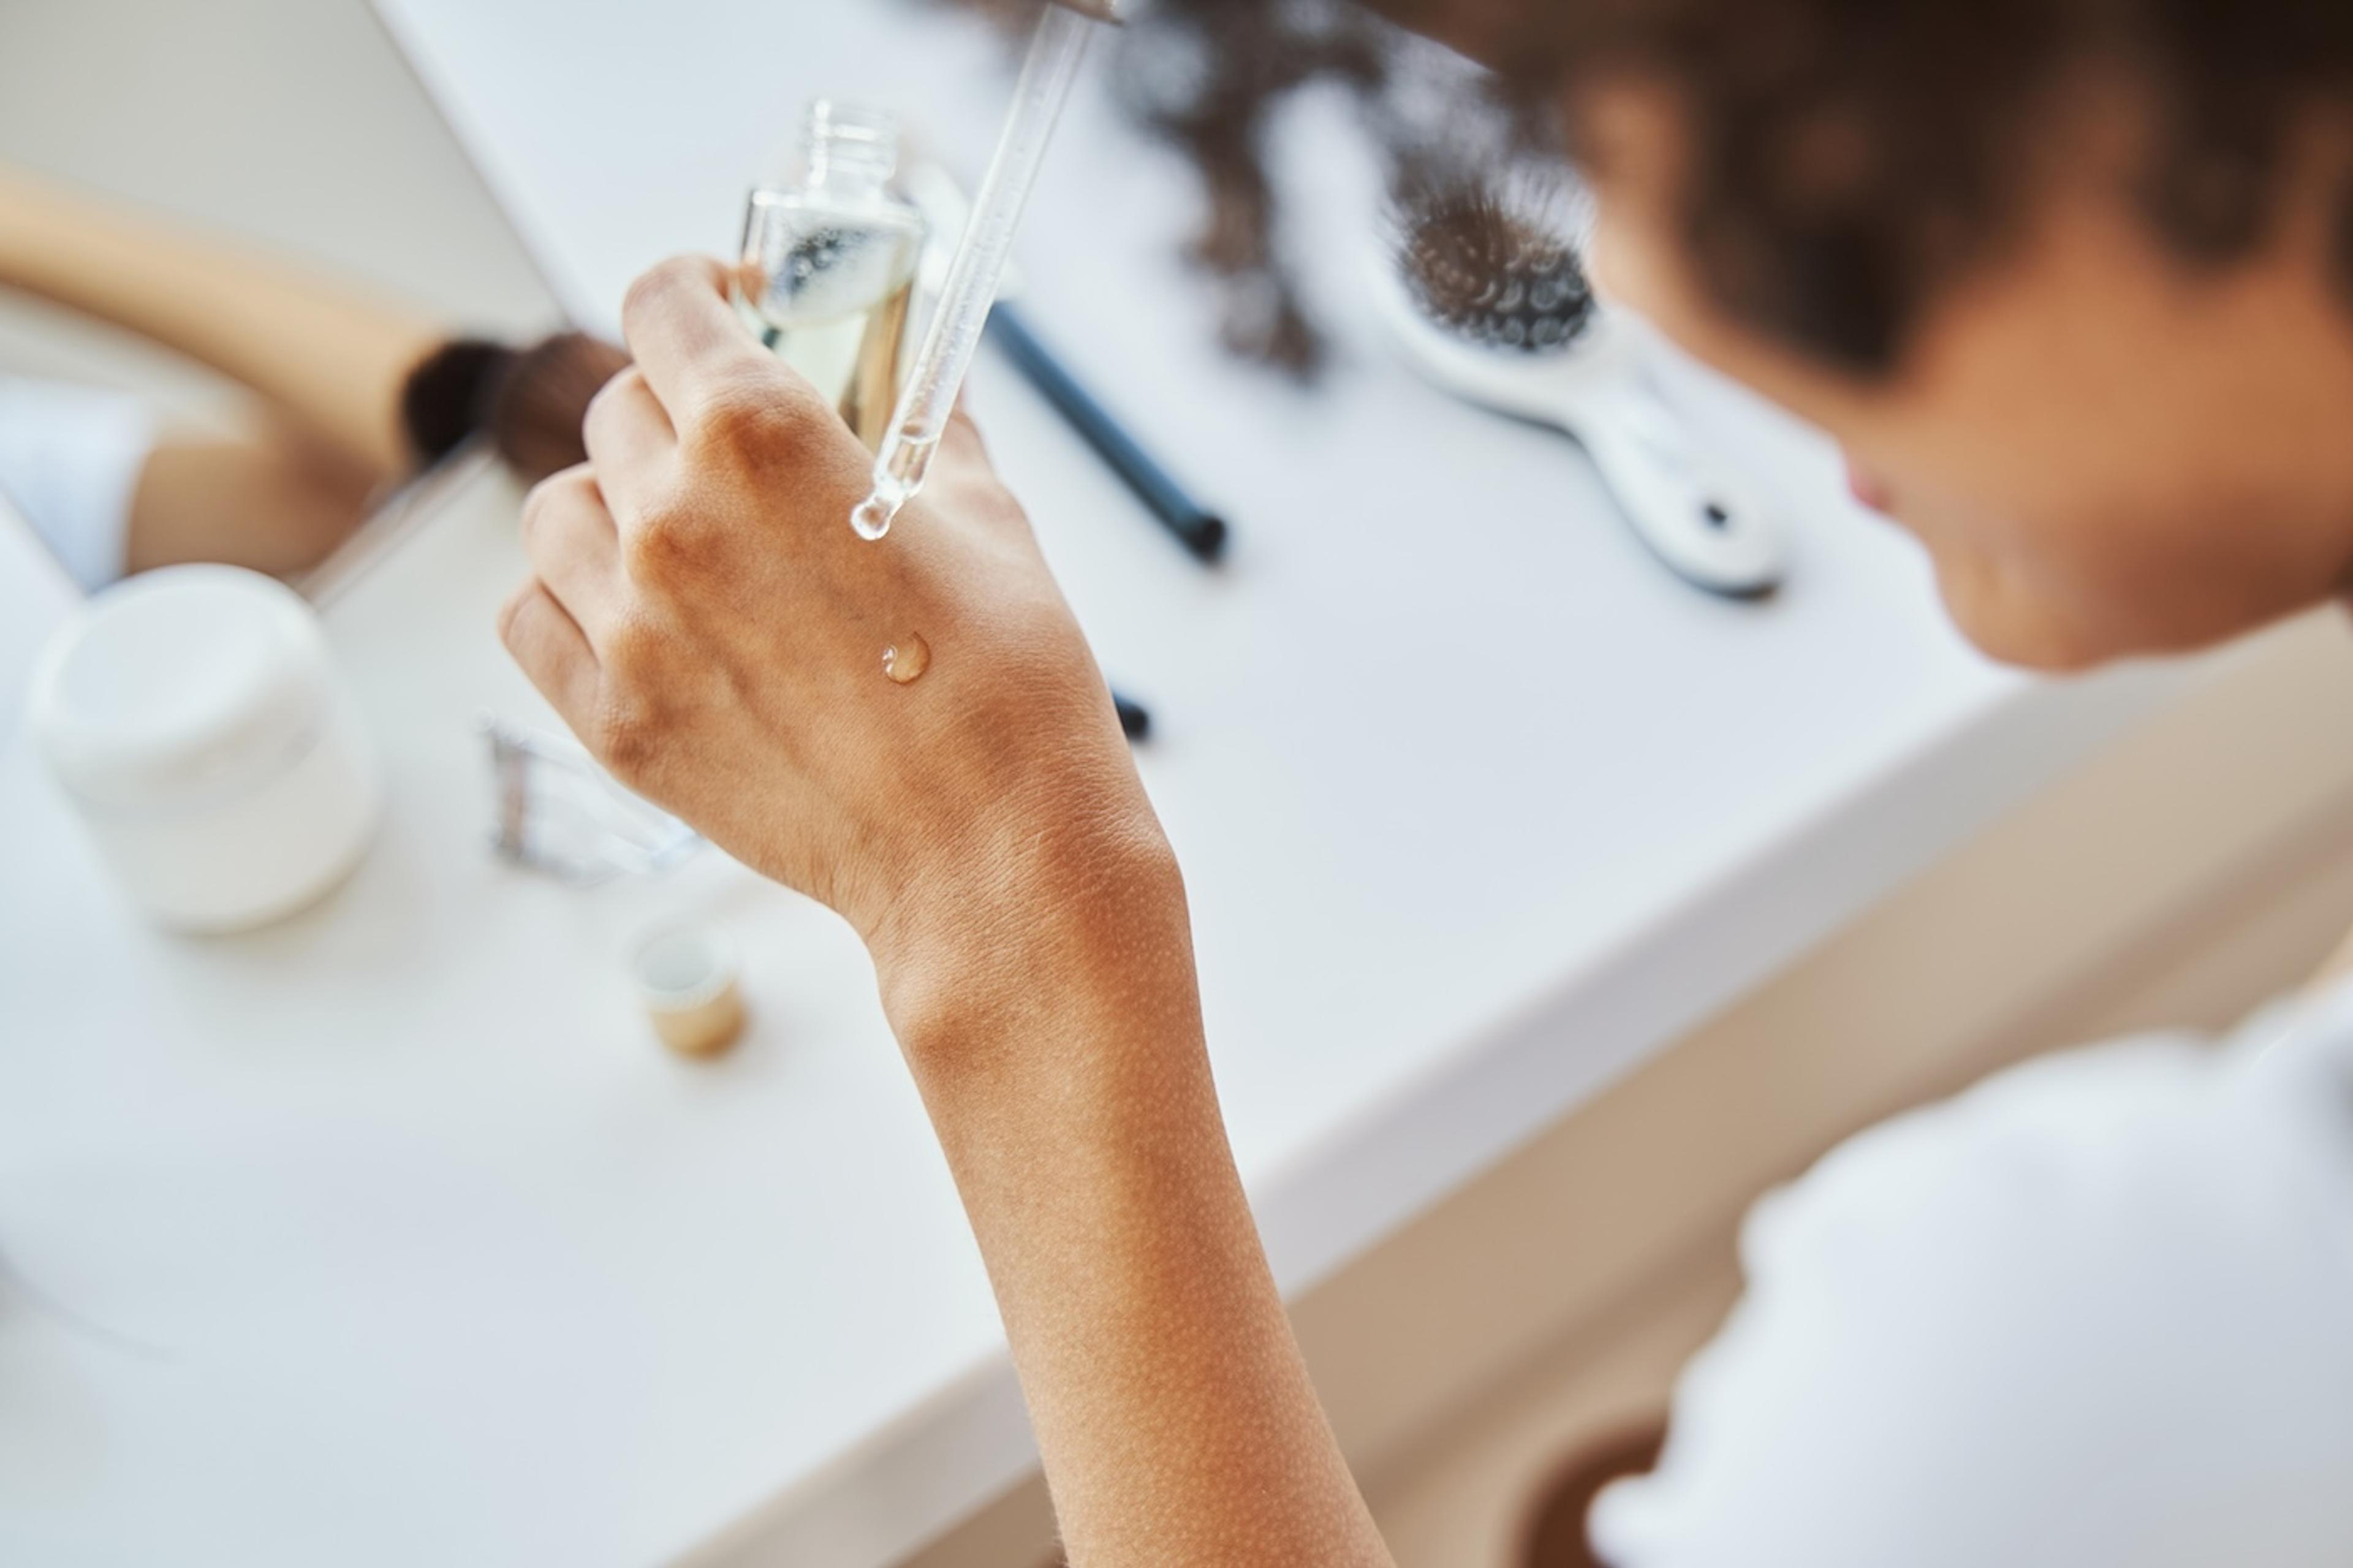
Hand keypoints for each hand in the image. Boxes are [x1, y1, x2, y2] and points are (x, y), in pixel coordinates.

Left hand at [499, 256, 1170, 991]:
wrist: (990, 851)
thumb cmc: (1006, 688)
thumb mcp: (986, 516)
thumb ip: (926, 423)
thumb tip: (912, 377)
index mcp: (760, 435)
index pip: (663, 301)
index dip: (695, 289)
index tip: (724, 306)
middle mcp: (670, 515)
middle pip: (617, 406)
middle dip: (678, 411)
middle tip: (740, 456)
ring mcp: (628, 623)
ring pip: (557, 510)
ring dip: (612, 505)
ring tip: (685, 541)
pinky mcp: (614, 719)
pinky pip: (532, 616)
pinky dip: (571, 600)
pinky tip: (639, 613)